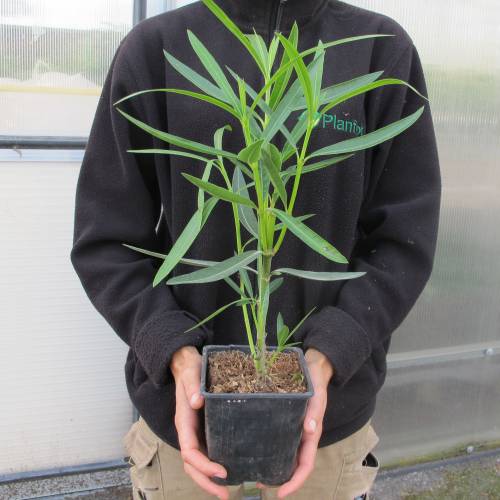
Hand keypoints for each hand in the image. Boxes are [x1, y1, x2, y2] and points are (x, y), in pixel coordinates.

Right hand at [170, 346, 229, 499]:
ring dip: (209, 479)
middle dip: (206, 482)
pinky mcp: (202, 430)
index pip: (190, 451)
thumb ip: (191, 387)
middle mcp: (188, 432)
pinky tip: (229, 470)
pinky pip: (205, 453)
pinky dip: (213, 467)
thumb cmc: (190, 370)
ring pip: (197, 463)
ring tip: (228, 491)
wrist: (187, 365)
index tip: (221, 472)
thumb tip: (196, 401)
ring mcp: (194, 433)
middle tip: (226, 494)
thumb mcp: (191, 374)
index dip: (203, 465)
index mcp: (184, 422)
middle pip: (192, 465)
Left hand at [257, 348, 333, 497]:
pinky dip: (270, 447)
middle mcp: (303, 435)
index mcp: (311, 434)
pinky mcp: (286, 420)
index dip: (295, 481)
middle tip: (259, 481)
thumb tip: (310, 429)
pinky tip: (256, 447)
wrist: (313, 368)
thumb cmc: (316, 382)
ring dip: (274, 465)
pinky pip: (279, 439)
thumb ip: (315, 411)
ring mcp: (294, 429)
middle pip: (294, 464)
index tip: (280, 493)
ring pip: (286, 453)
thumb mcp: (317, 395)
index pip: (305, 465)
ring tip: (254, 469)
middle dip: (280, 477)